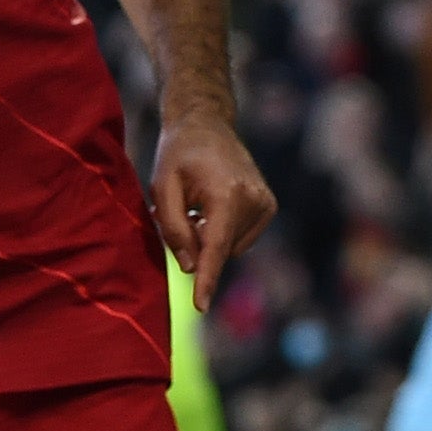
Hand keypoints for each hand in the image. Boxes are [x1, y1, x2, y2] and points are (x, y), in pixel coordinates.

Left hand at [152, 111, 274, 311]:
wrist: (207, 123)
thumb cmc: (179, 154)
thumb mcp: (163, 187)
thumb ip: (174, 229)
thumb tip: (191, 268)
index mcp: (227, 194)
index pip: (214, 247)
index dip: (206, 279)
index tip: (200, 307)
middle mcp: (253, 200)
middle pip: (218, 249)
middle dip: (196, 242)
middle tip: (182, 210)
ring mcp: (266, 204)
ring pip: (229, 247)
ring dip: (208, 237)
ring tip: (196, 205)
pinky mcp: (269, 206)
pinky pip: (239, 239)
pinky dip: (222, 231)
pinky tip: (212, 206)